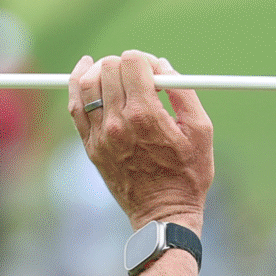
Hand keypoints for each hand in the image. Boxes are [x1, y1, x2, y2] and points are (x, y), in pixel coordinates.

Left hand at [68, 50, 213, 229]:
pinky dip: (76, 85)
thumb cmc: (188, 175)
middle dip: (125, 65)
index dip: (145, 60)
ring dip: (101, 71)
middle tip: (139, 77)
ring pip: (86, 82)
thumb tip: (164, 67)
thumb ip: (184, 93)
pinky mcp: (90, 146)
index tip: (155, 71)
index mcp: (146, 116)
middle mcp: (118, 122)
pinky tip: (85, 74)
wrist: (163, 214)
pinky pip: (74, 106)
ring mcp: (100, 135)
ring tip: (115, 75)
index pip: (132, 63)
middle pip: (109, 68)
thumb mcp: (201, 132)